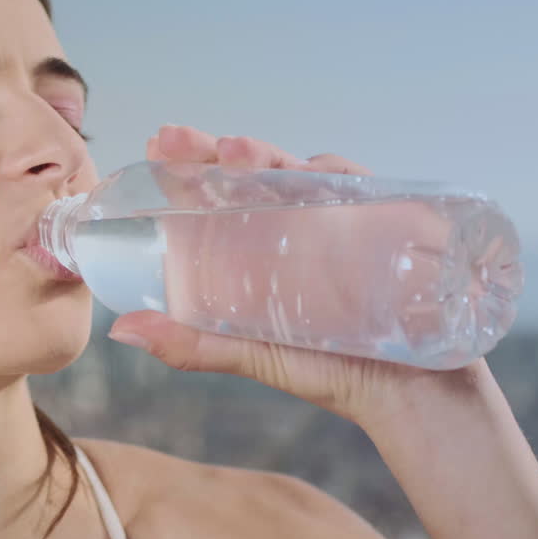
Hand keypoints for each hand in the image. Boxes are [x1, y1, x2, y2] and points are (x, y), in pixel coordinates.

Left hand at [108, 125, 491, 427]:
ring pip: (303, 171)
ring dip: (268, 156)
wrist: (414, 399)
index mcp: (264, 244)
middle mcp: (302, 222)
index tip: (155, 147)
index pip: (220, 193)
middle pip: (256, 172)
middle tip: (174, 140)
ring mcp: (346, 219)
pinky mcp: (391, 221)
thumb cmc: (332, 372)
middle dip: (216, 150)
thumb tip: (122, 331)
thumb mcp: (252, 353)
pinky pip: (364, 186)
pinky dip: (338, 174)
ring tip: (233, 151)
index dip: (189, 166)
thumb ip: (192, 344)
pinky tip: (314, 171)